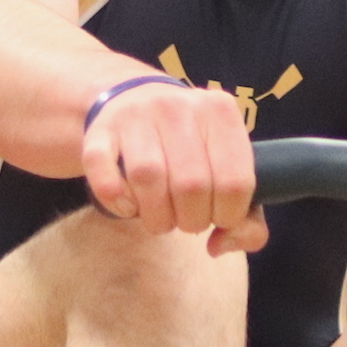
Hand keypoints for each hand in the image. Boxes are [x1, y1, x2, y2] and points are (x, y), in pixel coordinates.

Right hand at [81, 80, 268, 253]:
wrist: (134, 101)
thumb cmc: (191, 147)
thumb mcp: (227, 167)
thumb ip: (246, 217)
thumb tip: (220, 245)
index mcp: (220, 111)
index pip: (235, 182)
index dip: (228, 215)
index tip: (217, 216)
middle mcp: (178, 106)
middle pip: (191, 185)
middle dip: (191, 220)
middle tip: (186, 219)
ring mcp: (135, 115)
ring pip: (148, 179)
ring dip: (156, 217)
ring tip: (160, 217)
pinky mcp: (99, 131)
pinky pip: (105, 177)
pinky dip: (118, 203)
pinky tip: (128, 207)